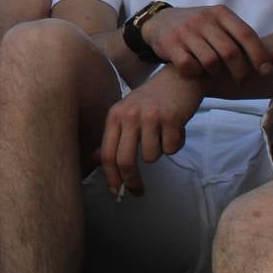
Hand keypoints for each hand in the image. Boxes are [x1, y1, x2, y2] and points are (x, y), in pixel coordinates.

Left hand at [99, 69, 203, 195]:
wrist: (177, 79)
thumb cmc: (149, 101)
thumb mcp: (125, 115)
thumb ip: (112, 138)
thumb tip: (95, 161)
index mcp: (114, 116)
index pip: (107, 153)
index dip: (110, 177)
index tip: (115, 192)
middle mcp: (129, 115)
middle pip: (125, 160)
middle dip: (132, 182)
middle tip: (137, 192)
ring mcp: (151, 116)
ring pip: (152, 157)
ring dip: (159, 153)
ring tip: (161, 136)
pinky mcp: (172, 118)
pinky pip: (172, 149)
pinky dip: (175, 145)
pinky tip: (174, 129)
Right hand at [139, 4, 272, 81]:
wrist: (160, 21)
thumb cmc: (199, 28)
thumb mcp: (222, 27)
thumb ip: (246, 41)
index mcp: (220, 13)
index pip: (246, 34)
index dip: (259, 54)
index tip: (266, 70)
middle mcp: (202, 19)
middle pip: (230, 52)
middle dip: (240, 71)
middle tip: (242, 81)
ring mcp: (185, 31)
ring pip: (210, 61)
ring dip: (215, 72)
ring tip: (214, 72)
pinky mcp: (169, 43)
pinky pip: (189, 66)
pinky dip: (195, 72)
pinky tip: (195, 70)